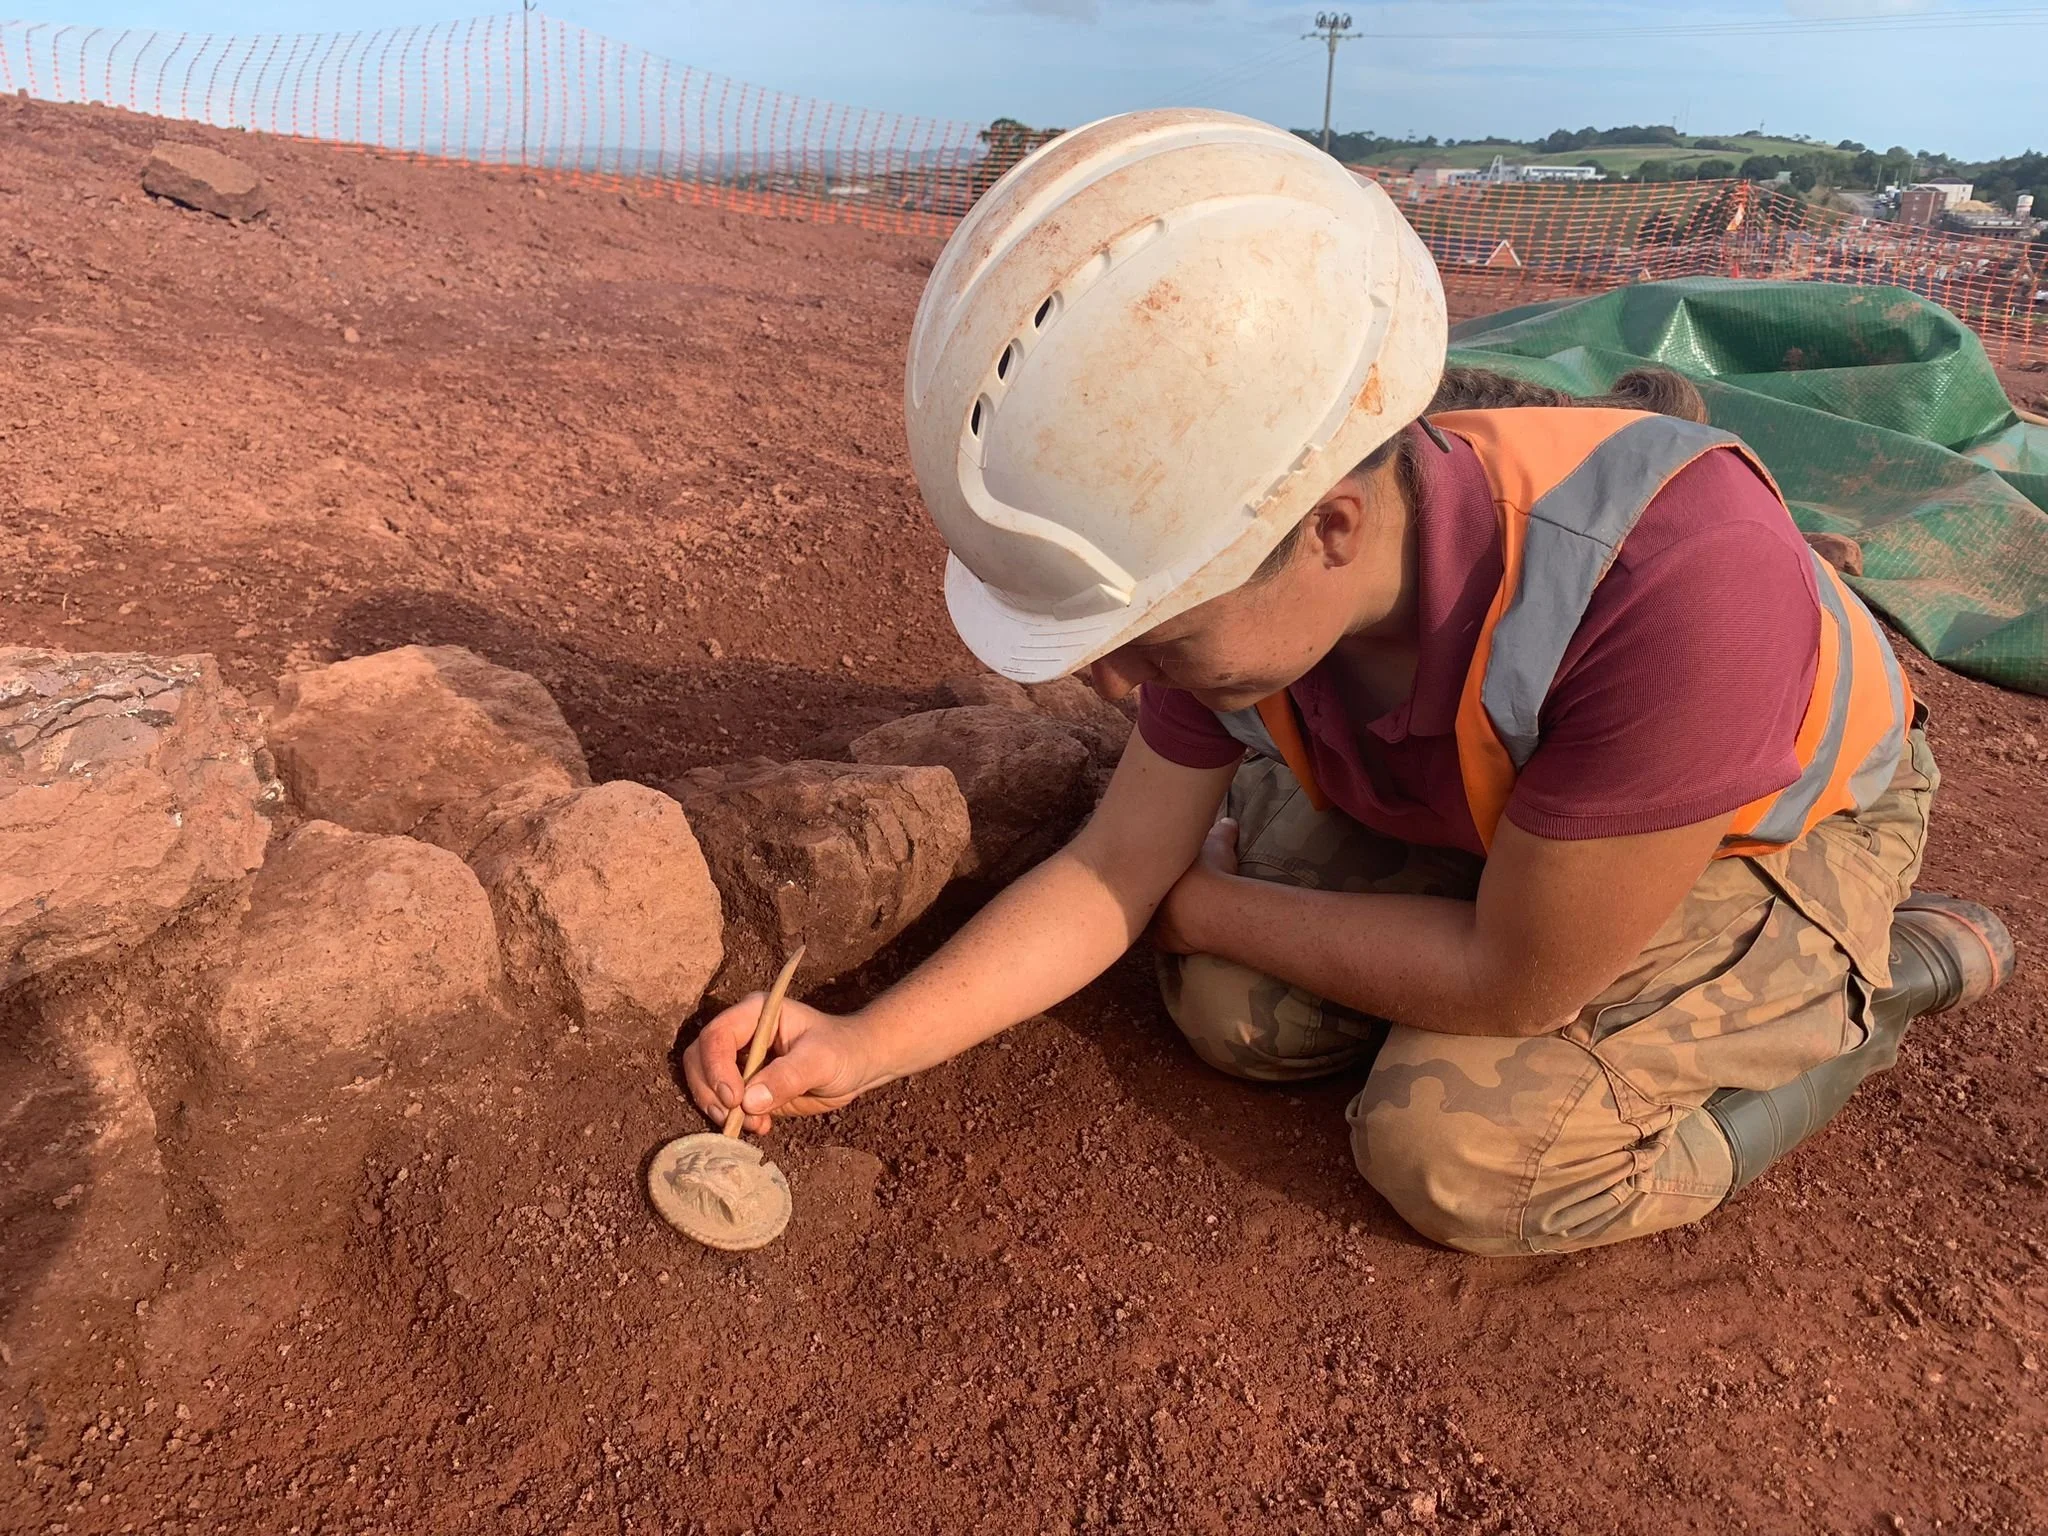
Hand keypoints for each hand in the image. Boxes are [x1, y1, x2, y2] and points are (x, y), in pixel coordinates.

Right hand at [681, 994, 876, 1135]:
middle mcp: (741, 1034)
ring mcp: (740, 1061)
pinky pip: (724, 1104)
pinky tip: (761, 1127)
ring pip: (704, 1083)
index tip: (735, 1098)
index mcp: (755, 1013)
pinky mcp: (746, 1087)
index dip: (716, 1067)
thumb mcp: (820, 1061)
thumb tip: (748, 1102)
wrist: (857, 1066)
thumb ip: (787, 1077)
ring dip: (720, 1109)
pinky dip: (734, 1120)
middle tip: (732, 1116)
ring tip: (752, 1124)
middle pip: (699, 1058)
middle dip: (709, 1090)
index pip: (717, 1036)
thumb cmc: (843, 1050)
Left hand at [1148, 816, 1240, 956]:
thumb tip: (1229, 822)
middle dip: (1155, 890)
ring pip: (1149, 917)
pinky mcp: (1161, 940)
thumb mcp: (1219, 844)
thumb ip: (1222, 831)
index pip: (1146, 866)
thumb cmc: (1211, 871)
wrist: (1210, 908)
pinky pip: (1162, 939)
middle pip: (1145, 893)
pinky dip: (1171, 936)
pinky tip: (1183, 931)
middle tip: (1174, 889)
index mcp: (1152, 868)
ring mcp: (1151, 920)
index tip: (1173, 868)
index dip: (1157, 865)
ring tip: (1179, 911)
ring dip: (1160, 914)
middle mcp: (1146, 895)